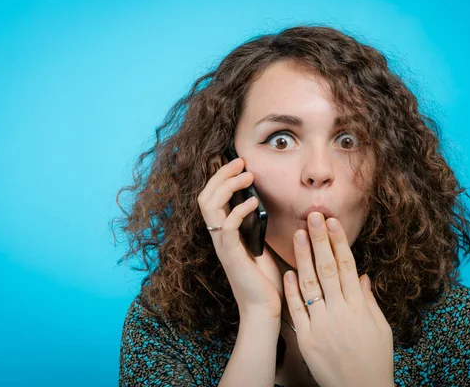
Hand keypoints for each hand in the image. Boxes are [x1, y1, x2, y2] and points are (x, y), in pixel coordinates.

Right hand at [198, 157, 282, 320]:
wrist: (264, 309)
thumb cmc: (264, 278)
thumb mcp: (260, 243)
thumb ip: (255, 224)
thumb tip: (262, 201)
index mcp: (224, 232)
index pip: (211, 197)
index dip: (221, 177)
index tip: (240, 163)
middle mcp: (218, 237)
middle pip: (205, 196)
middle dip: (221, 175)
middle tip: (240, 162)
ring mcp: (223, 246)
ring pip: (209, 207)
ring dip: (227, 187)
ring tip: (247, 177)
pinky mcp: (232, 256)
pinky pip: (226, 228)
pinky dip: (237, 211)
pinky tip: (252, 203)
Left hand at [283, 212, 393, 386]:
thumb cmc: (374, 359)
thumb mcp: (380, 328)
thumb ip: (368, 300)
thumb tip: (361, 275)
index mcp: (359, 307)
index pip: (346, 266)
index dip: (338, 242)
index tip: (332, 222)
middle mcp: (340, 312)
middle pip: (327, 268)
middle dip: (319, 240)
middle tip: (312, 216)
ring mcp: (321, 325)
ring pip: (309, 284)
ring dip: (302, 257)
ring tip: (297, 235)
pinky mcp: (306, 339)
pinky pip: (297, 310)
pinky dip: (292, 290)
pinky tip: (287, 271)